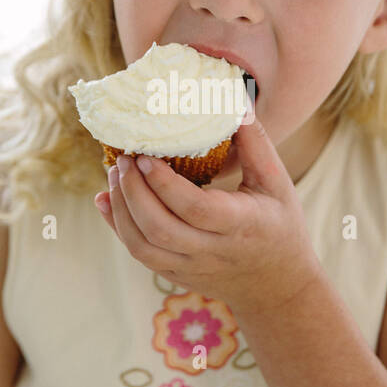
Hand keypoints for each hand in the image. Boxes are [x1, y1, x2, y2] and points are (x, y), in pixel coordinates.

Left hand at [94, 116, 321, 317]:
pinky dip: (117, 226)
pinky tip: (107, 199)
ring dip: (121, 209)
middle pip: (160, 229)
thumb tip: (235, 100)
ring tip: (115, 174)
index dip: (164, 184)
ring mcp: (191, 267)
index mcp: (241, 226)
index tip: (146, 156)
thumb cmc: (279, 225)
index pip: (196, 209)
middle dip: (133, 192)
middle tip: (123, 159)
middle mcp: (212, 252)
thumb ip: (255, 142)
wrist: (277, 286)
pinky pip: (140, 255)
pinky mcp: (176, 275)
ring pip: (142, 247)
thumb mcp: (277, 183)